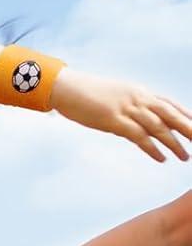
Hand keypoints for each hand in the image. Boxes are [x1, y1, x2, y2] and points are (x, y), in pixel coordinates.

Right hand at [52, 68, 191, 161]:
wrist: (65, 87)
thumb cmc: (84, 92)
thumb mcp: (111, 95)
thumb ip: (126, 105)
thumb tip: (132, 117)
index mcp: (138, 92)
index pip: (169, 104)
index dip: (186, 116)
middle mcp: (138, 98)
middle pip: (171, 115)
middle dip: (189, 129)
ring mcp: (126, 109)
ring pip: (159, 127)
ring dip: (174, 143)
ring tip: (185, 157)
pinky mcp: (114, 120)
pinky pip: (139, 136)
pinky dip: (152, 148)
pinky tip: (161, 158)